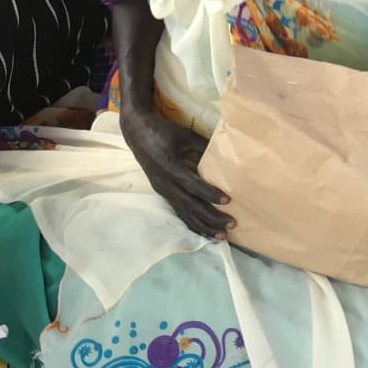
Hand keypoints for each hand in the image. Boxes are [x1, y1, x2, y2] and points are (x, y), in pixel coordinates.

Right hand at [123, 107, 230, 238]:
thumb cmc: (162, 131)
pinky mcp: (162, 192)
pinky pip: (178, 211)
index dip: (210, 194)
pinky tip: (204, 231)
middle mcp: (165, 183)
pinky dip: (192, 223)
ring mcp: (162, 190)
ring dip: (203, 226)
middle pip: (191, 205)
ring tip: (221, 236)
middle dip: (212, 218)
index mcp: (170, 167)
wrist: (136, 131)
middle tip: (231, 225)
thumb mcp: (184, 135)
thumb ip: (203, 146)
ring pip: (184, 213)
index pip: (193, 185)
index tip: (228, 201)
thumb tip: (224, 154)